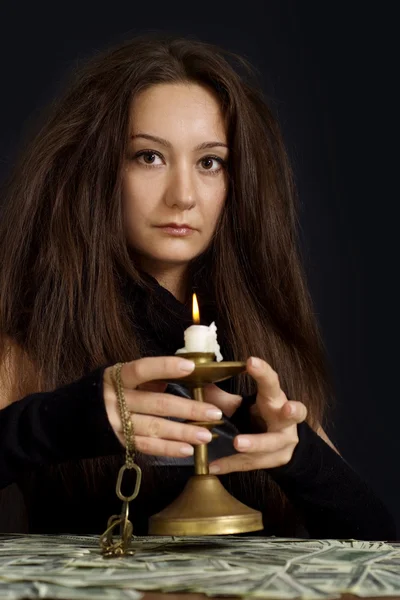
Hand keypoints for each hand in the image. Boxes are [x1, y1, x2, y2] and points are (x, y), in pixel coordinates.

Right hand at [103, 356, 239, 457]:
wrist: (73, 416)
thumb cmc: (111, 390)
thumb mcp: (124, 377)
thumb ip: (150, 376)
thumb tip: (187, 375)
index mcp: (118, 376)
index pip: (142, 369)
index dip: (165, 367)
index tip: (191, 367)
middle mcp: (116, 399)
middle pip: (157, 403)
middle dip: (189, 408)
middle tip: (214, 412)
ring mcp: (116, 422)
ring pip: (155, 427)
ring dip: (183, 432)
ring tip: (207, 434)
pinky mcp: (119, 442)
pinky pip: (146, 446)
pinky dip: (168, 448)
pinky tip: (187, 449)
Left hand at [209, 357, 307, 474]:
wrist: (283, 445)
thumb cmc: (262, 417)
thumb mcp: (245, 406)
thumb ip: (224, 399)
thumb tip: (199, 385)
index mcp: (275, 399)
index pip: (272, 383)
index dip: (264, 372)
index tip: (251, 361)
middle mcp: (285, 420)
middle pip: (290, 414)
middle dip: (290, 412)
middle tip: (286, 408)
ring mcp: (284, 442)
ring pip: (272, 443)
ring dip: (255, 443)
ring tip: (238, 443)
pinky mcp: (275, 461)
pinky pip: (252, 463)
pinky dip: (232, 464)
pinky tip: (214, 466)